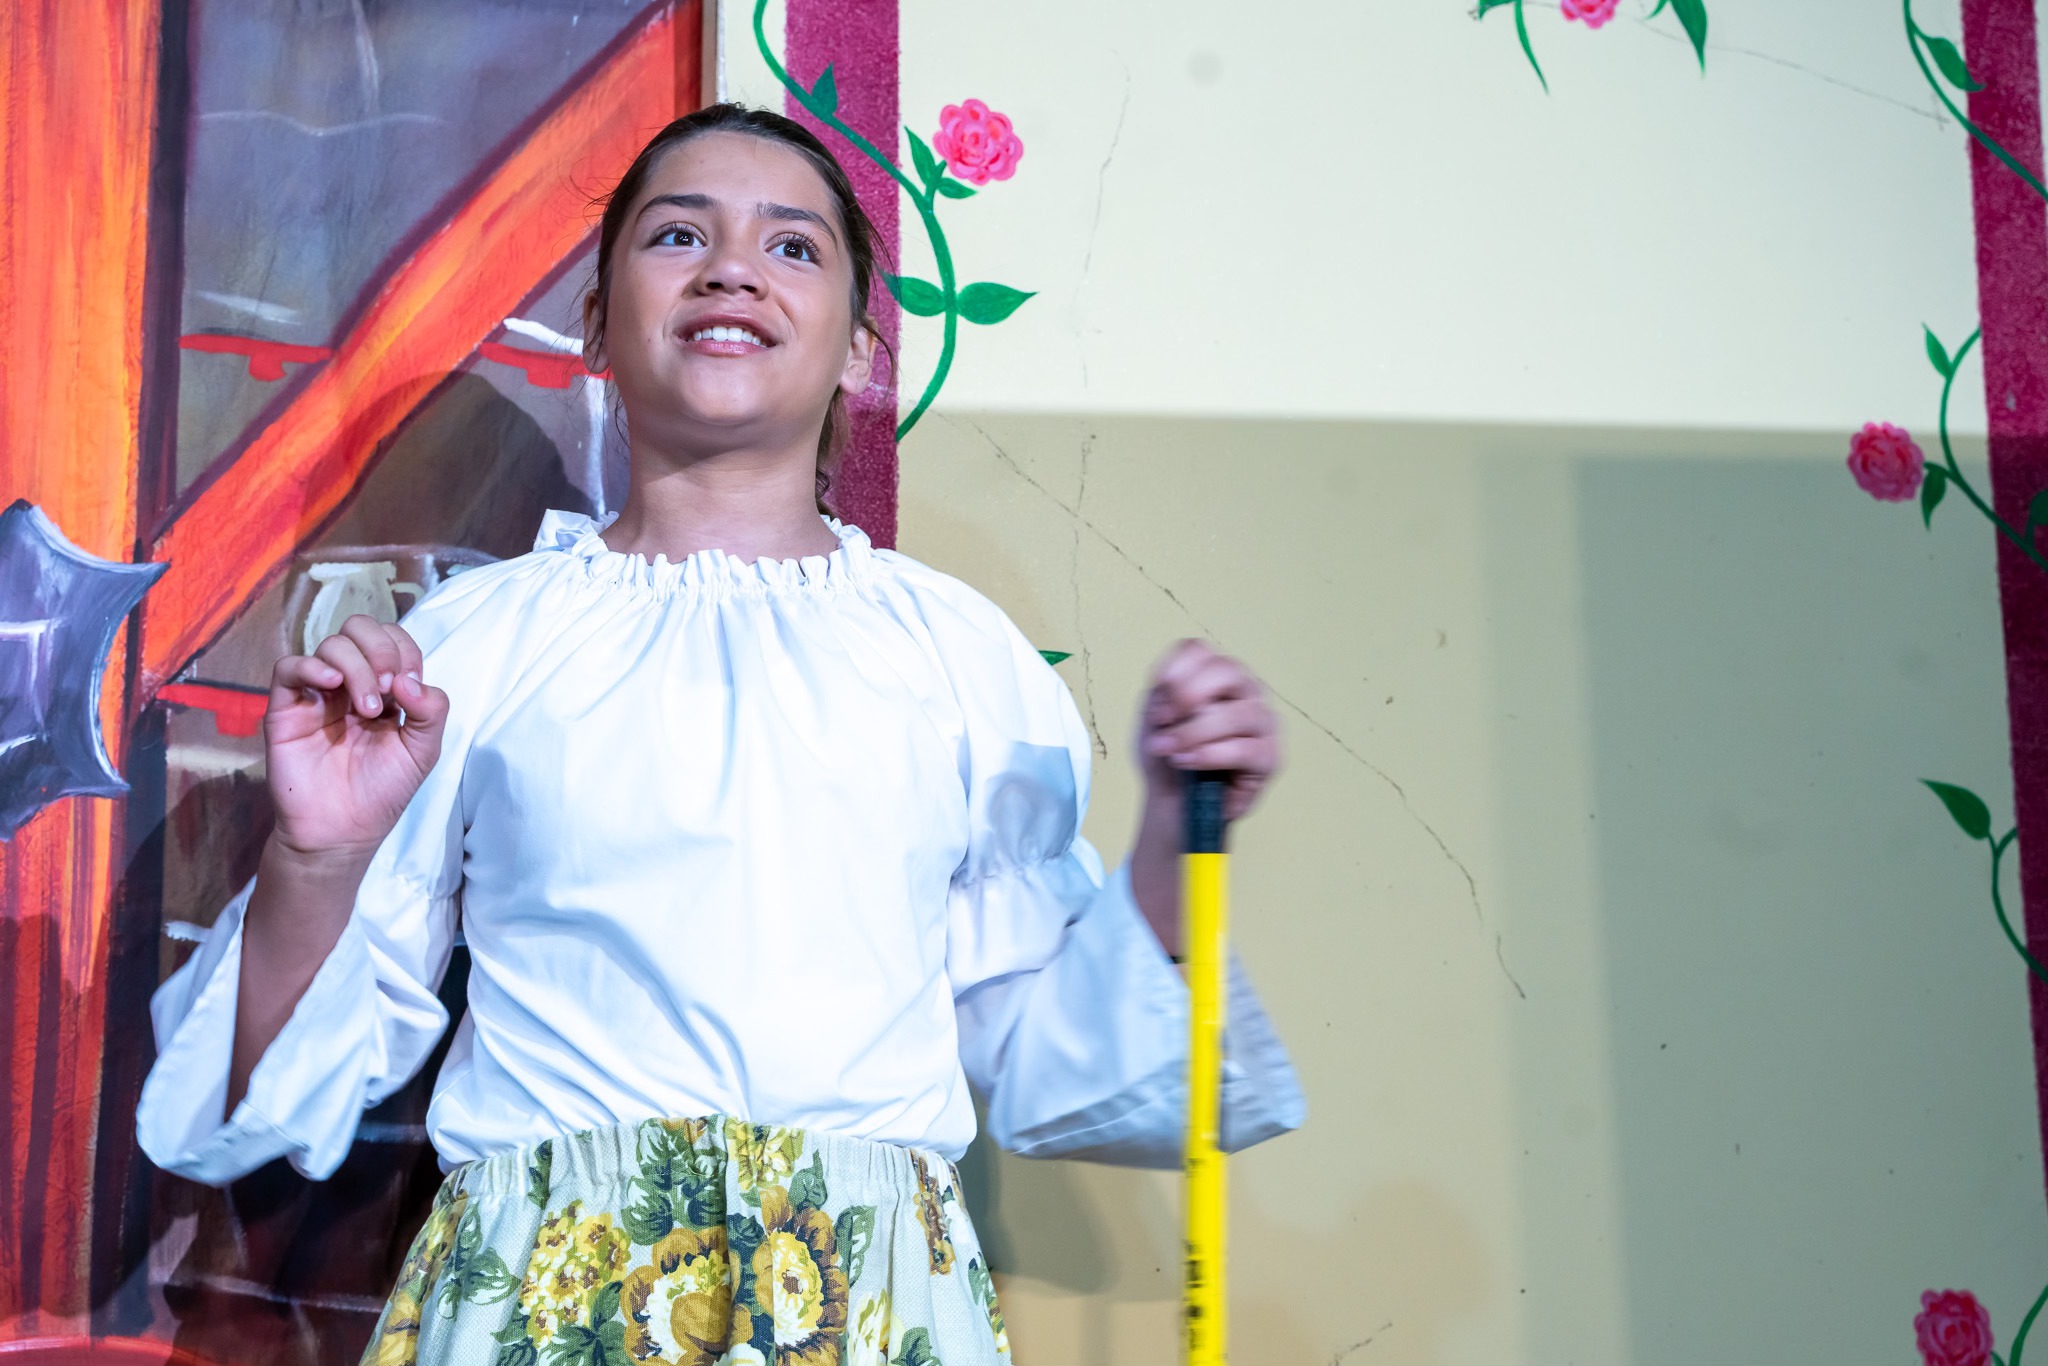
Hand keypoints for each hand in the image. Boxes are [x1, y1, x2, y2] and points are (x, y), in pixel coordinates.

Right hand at [263, 614, 448, 862]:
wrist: (341, 832)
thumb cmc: (382, 791)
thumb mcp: (423, 750)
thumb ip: (431, 710)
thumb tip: (410, 679)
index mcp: (384, 688)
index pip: (392, 639)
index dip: (404, 650)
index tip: (410, 684)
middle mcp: (350, 683)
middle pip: (359, 629)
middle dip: (380, 648)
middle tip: (389, 687)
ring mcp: (317, 693)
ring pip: (331, 645)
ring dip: (356, 667)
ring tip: (367, 709)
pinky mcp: (286, 708)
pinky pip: (289, 667)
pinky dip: (312, 667)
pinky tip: (332, 686)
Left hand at [1135, 639, 1281, 822]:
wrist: (1176, 803)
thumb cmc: (1168, 757)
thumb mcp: (1152, 722)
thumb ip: (1160, 698)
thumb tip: (1172, 693)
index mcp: (1215, 675)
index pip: (1198, 650)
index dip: (1173, 674)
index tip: (1155, 705)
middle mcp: (1245, 689)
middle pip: (1226, 670)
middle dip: (1188, 694)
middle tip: (1164, 722)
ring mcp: (1263, 721)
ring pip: (1235, 714)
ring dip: (1193, 732)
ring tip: (1170, 751)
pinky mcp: (1270, 756)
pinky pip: (1244, 749)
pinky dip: (1209, 755)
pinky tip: (1187, 762)